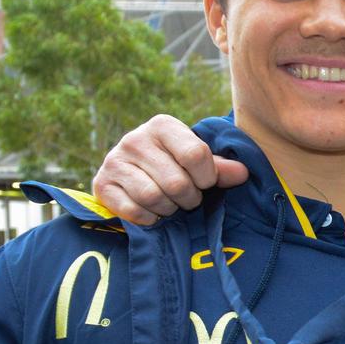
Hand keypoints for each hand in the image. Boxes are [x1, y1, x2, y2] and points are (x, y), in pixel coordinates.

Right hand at [93, 114, 247, 225]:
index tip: (205, 182)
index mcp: (162, 125)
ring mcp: (114, 161)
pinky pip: (134, 211)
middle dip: (189, 198)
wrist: (132, 173)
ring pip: (154, 198)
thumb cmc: (174, 165)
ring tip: (169, 202)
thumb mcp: (198, 161)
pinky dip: (148, 218)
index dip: (207, 176)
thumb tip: (243, 173)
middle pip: (177, 183)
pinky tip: (150, 210)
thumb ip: (219, 168)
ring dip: (168, 208)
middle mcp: (135, 139)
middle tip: (186, 197)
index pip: (196, 154)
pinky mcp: (101, 184)